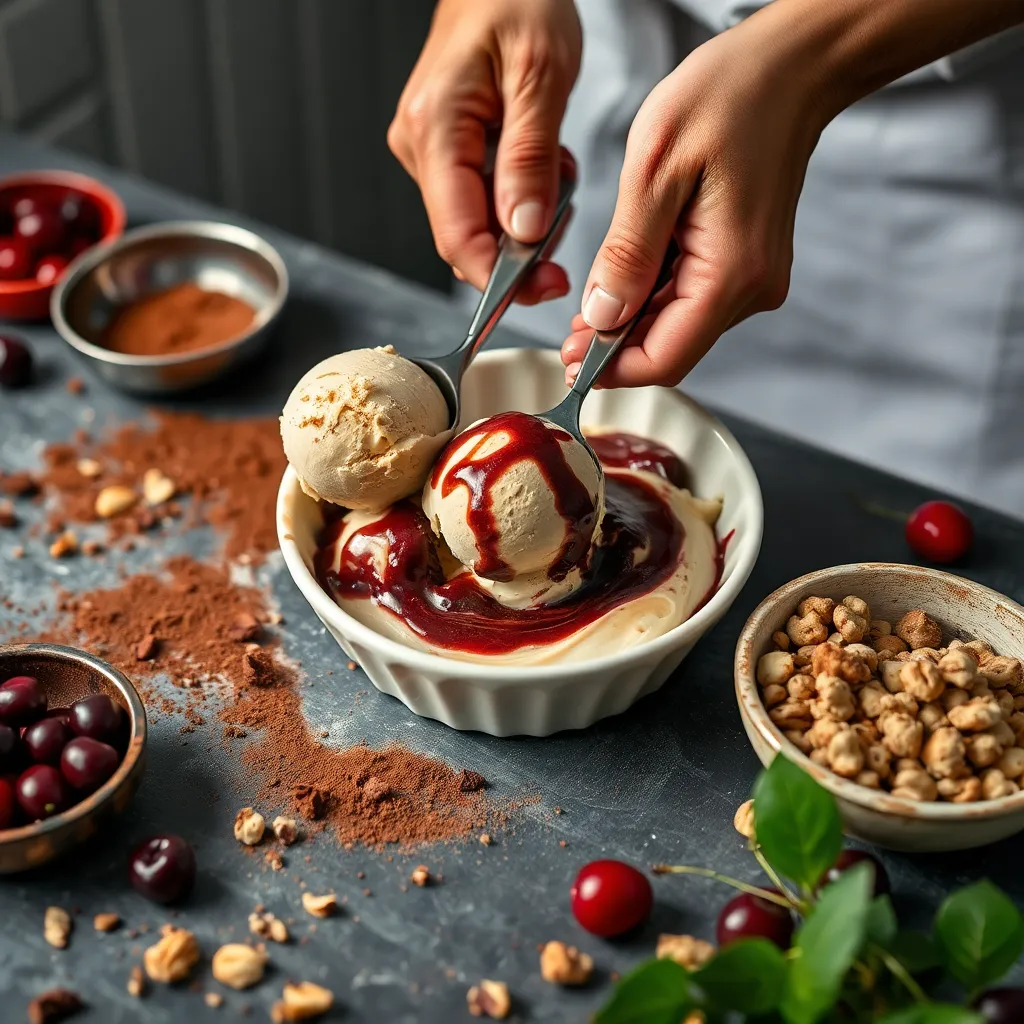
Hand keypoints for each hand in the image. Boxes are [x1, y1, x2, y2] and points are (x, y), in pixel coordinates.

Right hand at [388, 0, 581, 304]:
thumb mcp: (540, 74)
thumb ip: (530, 160)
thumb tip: (523, 234)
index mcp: (435, 128)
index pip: (458, 234)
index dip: (499, 276)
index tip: (546, 289)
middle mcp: (421, 146)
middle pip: (465, 235)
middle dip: (519, 250)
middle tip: (567, 228)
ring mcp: (429, 150)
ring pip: (477, 221)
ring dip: (525, 219)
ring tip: (558, 171)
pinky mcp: (446, 150)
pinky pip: (481, 197)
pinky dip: (520, 197)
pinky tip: (543, 165)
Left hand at [561, 7, 831, 387]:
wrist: (789, 69)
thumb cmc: (730, 97)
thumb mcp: (656, 169)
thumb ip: (628, 253)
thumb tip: (603, 318)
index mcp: (731, 272)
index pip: (666, 358)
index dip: (612, 370)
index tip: (569, 363)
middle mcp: (752, 287)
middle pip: (671, 348)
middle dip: (616, 348)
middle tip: (567, 336)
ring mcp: (753, 278)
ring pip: (678, 325)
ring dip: (632, 321)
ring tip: (590, 301)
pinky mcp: (747, 264)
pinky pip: (692, 297)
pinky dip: (653, 294)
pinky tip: (628, 274)